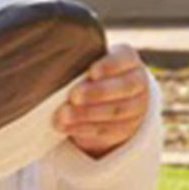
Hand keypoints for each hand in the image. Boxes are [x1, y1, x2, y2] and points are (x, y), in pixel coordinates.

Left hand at [52, 44, 150, 158]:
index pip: (125, 59)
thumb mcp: (85, 63)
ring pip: (115, 112)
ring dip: (86, 114)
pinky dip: (82, 129)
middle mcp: (137, 82)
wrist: (103, 98)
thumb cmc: (86, 73)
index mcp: (128, 60)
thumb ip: (76, 62)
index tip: (92, 72)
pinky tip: (64, 127)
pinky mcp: (124, 129)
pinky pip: (106, 130)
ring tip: (63, 114)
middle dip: (97, 92)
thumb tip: (51, 61)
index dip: (111, 65)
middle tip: (73, 96)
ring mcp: (134, 108)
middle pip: (124, 88)